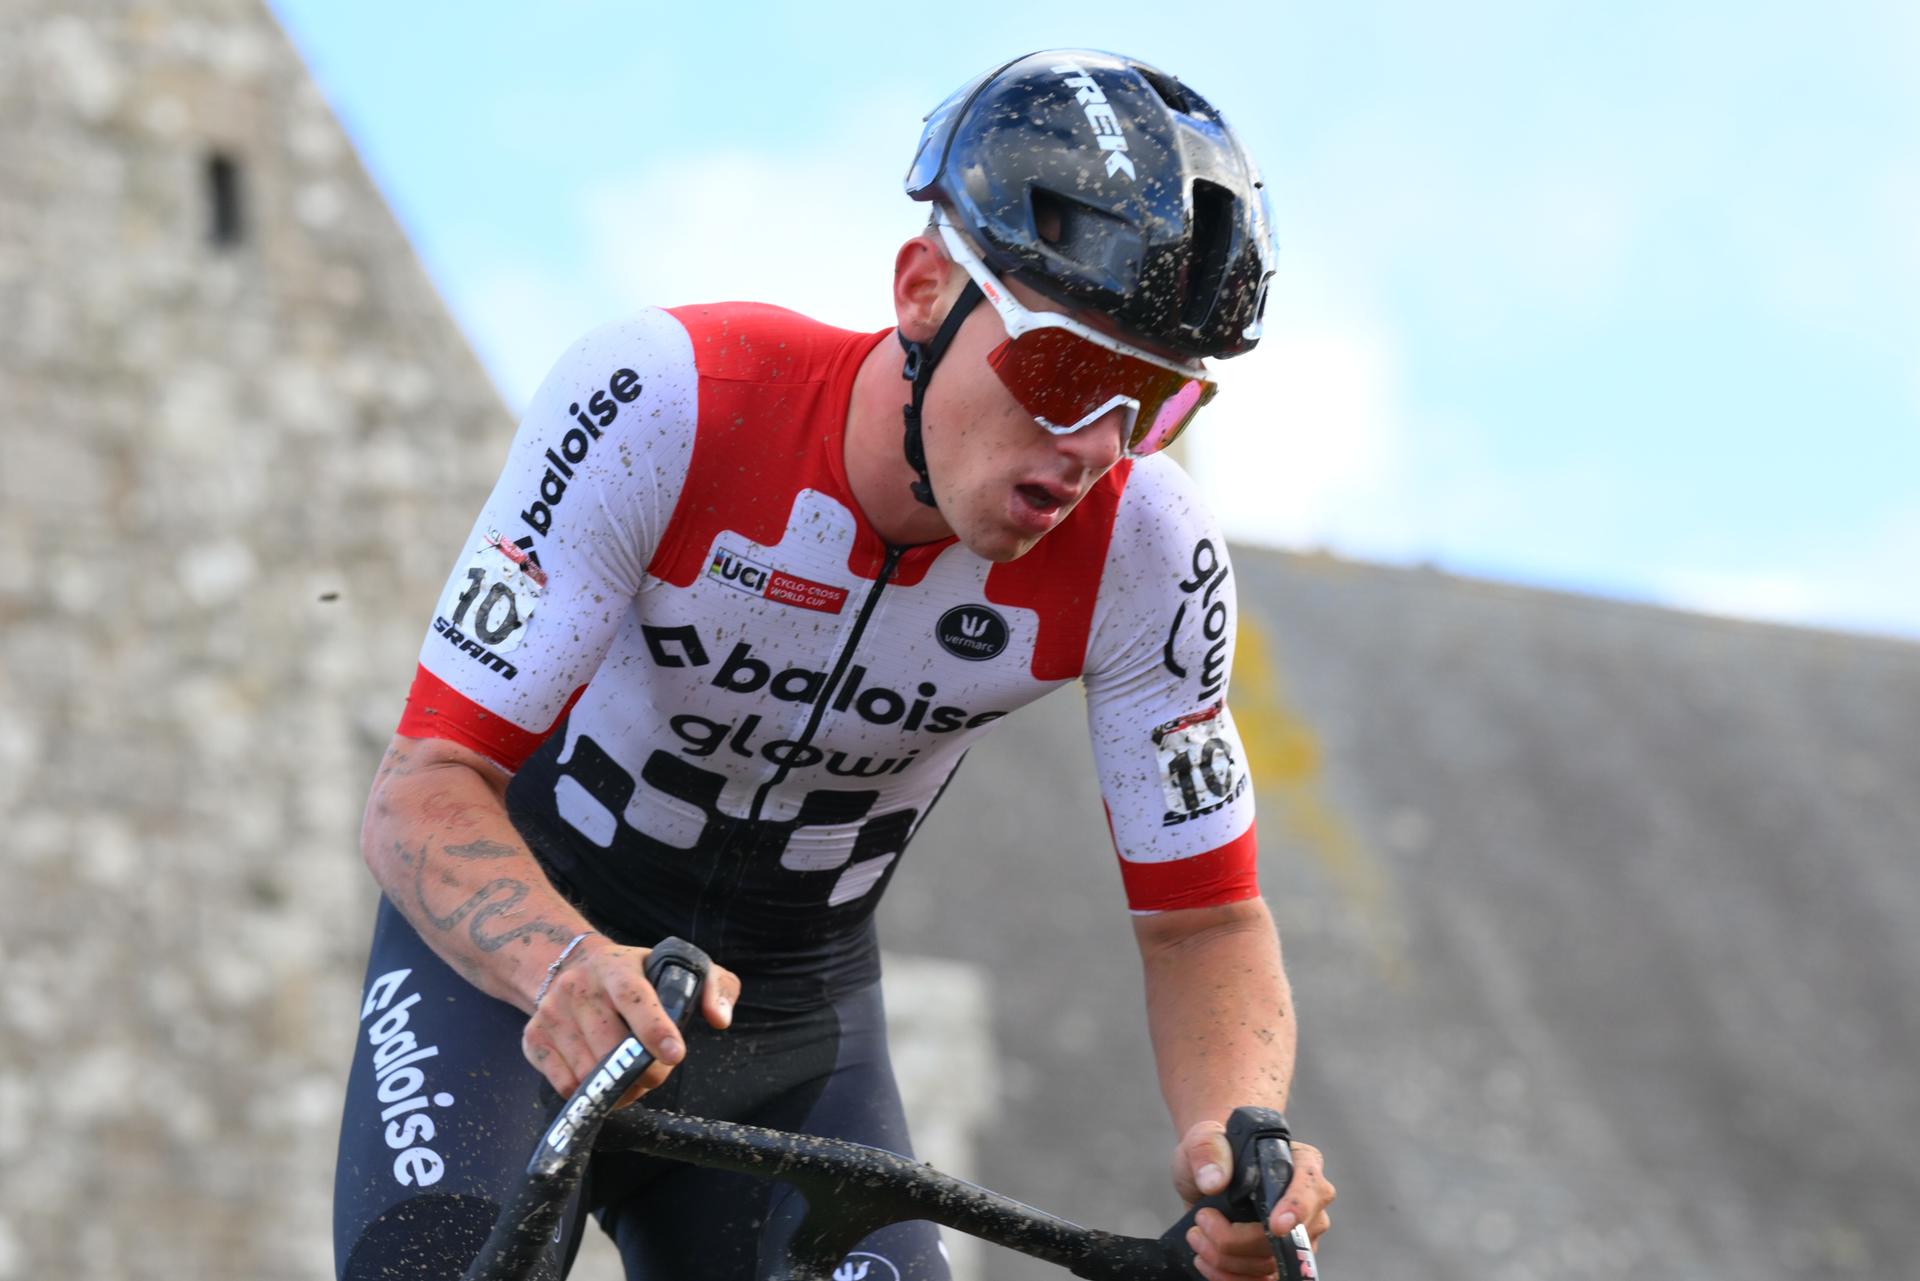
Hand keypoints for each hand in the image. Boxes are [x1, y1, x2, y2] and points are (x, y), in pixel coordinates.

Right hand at [520, 936, 740, 1101]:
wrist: (570, 966)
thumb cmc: (638, 975)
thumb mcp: (680, 967)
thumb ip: (715, 987)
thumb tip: (719, 1019)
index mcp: (616, 967)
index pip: (634, 997)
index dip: (654, 1028)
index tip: (674, 1055)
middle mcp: (578, 986)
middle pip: (611, 1045)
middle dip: (643, 1072)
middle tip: (657, 1073)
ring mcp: (552, 1012)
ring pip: (588, 1071)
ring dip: (618, 1088)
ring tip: (631, 1077)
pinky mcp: (533, 1038)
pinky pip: (565, 1084)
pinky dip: (589, 1093)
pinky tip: (603, 1080)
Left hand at [1173, 1119, 1334, 1279]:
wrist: (1206, 1175)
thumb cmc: (1213, 1152)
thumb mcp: (1203, 1138)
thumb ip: (1207, 1149)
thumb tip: (1215, 1181)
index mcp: (1301, 1164)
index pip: (1310, 1188)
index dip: (1297, 1208)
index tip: (1275, 1225)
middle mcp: (1309, 1204)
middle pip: (1286, 1238)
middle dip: (1235, 1239)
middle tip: (1202, 1220)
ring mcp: (1298, 1237)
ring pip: (1269, 1264)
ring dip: (1224, 1258)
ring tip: (1197, 1235)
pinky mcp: (1281, 1261)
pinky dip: (1228, 1277)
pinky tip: (1207, 1260)